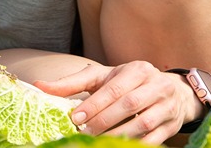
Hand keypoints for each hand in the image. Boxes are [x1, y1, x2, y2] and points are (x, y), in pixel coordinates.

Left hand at [34, 61, 203, 143]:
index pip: (115, 88)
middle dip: (104, 121)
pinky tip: (119, 146)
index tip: (76, 118)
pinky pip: (154, 140)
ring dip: (119, 135)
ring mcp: (166, 106)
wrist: (172, 92)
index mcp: (137, 70)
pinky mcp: (172, 125)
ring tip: (98, 141)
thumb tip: (39, 85)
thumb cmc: (129, 84)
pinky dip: (136, 145)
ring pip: (143, 123)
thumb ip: (73, 82)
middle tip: (84, 133)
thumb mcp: (104, 77)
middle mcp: (155, 84)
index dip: (95, 104)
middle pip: (129, 105)